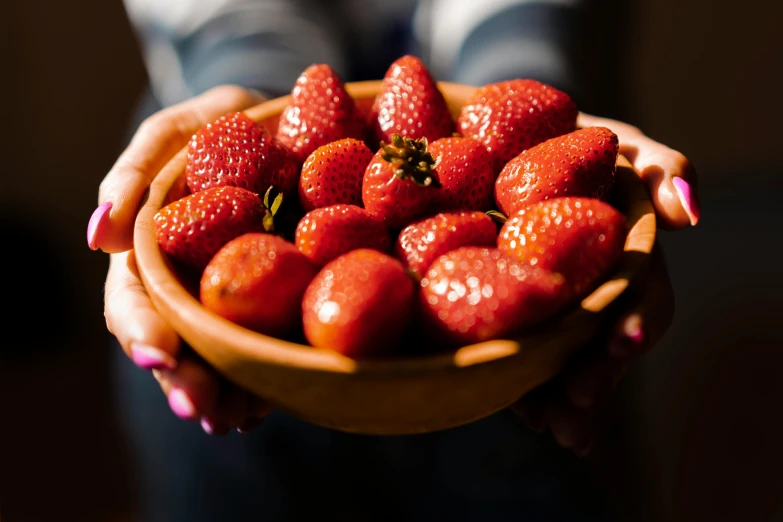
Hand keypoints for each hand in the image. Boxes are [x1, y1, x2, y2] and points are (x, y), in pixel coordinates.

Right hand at [89, 85, 271, 433]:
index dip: (141, 330)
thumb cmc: (215, 126)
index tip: (158, 355)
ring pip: (213, 358)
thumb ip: (134, 176)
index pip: (134, 300)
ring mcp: (223, 299)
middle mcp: (182, 285)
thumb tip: (99, 237)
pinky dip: (261, 376)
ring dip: (222, 394)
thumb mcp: (174, 134)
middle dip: (183, 380)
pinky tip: (270, 399)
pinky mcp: (264, 305)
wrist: (275, 131)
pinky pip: (257, 347)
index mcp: (150, 252)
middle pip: (174, 343)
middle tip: (203, 411)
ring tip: (238, 420)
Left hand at [510, 112, 700, 455]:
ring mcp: (552, 305)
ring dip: (559, 397)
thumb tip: (690, 214)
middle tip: (576, 404)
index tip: (622, 341)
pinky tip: (518, 407)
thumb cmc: (573, 142)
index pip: (641, 300)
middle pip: (600, 343)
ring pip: (562, 360)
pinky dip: (519, 380)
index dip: (636, 323)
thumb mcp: (620, 147)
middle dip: (594, 377)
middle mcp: (594, 290)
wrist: (500, 142)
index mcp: (626, 261)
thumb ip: (662, 169)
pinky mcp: (509, 308)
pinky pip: (518, 350)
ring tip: (548, 424)